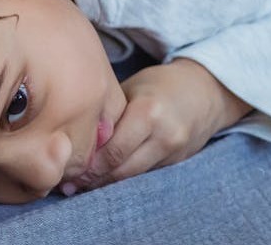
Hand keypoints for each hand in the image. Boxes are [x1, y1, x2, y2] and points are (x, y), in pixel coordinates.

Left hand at [65, 58, 249, 192]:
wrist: (206, 92)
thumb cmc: (159, 85)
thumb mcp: (131, 90)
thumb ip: (108, 115)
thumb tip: (73, 136)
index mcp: (148, 112)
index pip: (112, 150)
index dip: (87, 164)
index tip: (65, 167)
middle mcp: (165, 136)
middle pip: (122, 169)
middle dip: (92, 179)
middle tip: (66, 184)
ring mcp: (174, 153)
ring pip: (132, 177)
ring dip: (105, 184)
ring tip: (78, 186)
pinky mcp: (178, 163)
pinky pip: (144, 175)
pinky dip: (123, 179)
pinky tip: (103, 180)